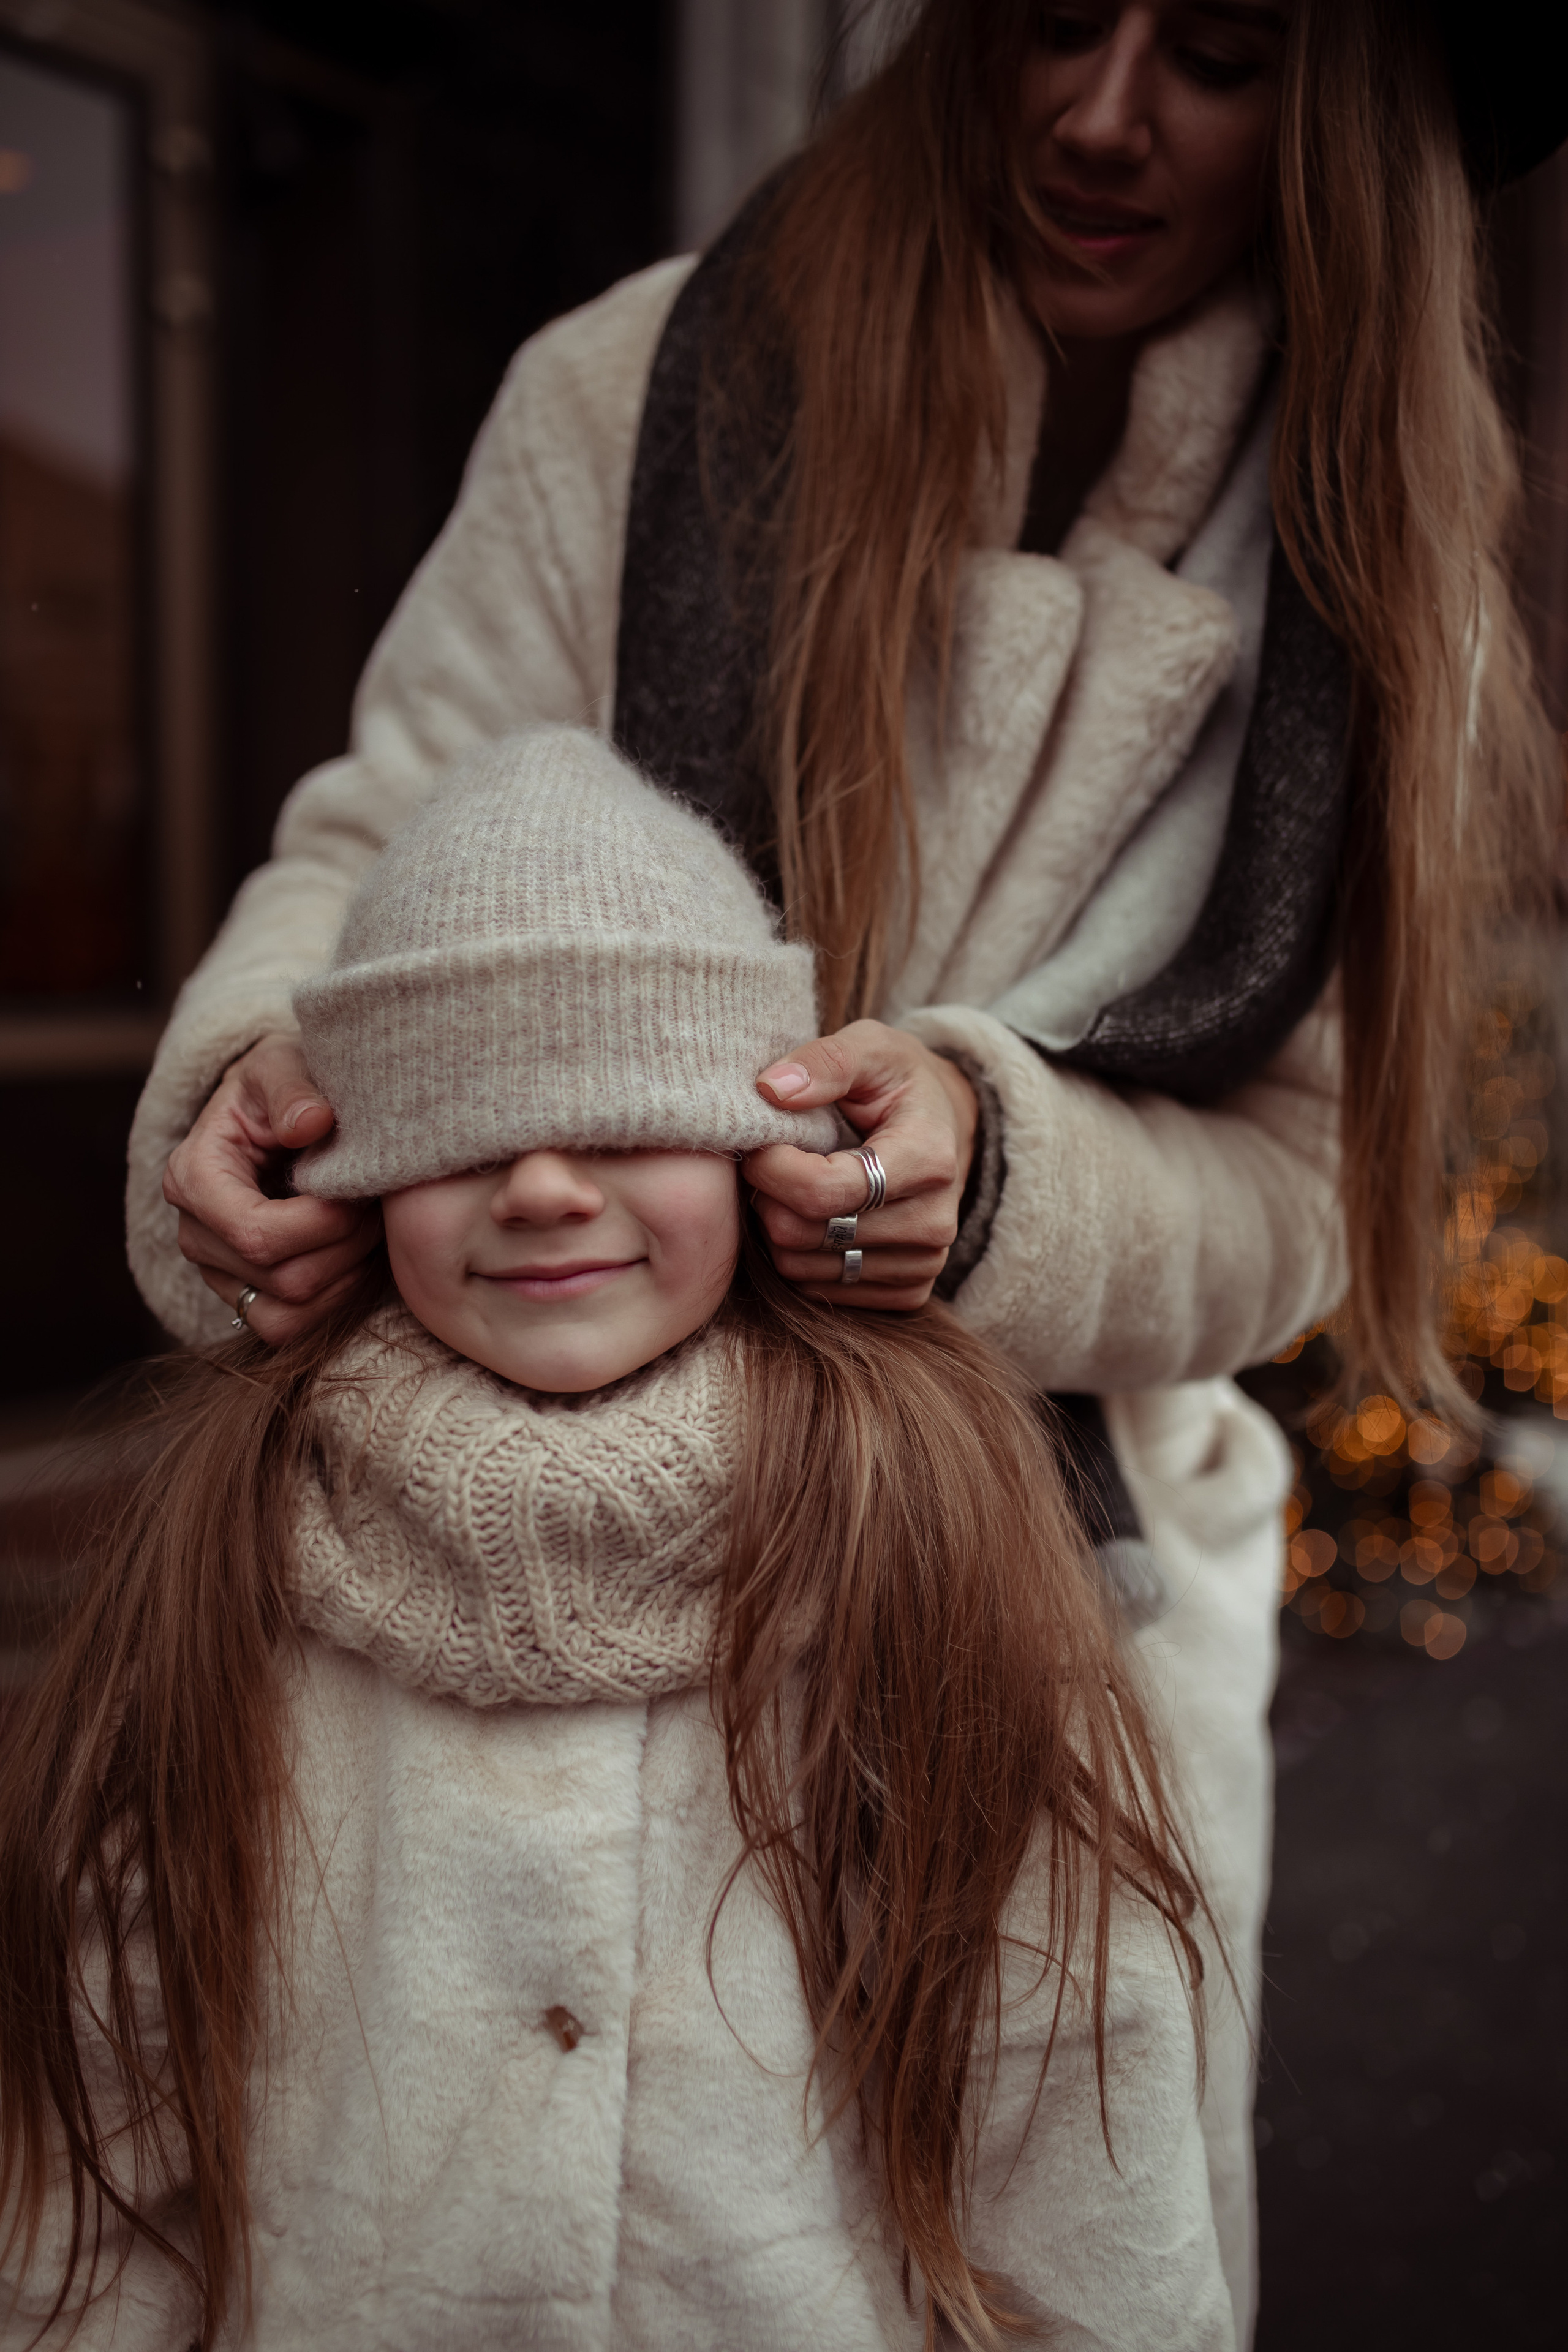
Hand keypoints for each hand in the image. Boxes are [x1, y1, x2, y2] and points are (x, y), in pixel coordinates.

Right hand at [162, 1032, 380, 1342]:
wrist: (276, 1112)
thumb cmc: (280, 1088)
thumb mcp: (282, 1064)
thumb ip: (293, 1089)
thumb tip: (311, 1123)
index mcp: (193, 1177)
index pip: (256, 1234)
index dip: (323, 1223)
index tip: (360, 1191)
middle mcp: (195, 1234)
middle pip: (283, 1278)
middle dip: (347, 1245)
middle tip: (375, 1203)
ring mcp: (217, 1274)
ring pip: (291, 1313)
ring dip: (347, 1275)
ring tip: (367, 1226)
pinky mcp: (244, 1297)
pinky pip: (292, 1327)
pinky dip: (336, 1299)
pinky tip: (356, 1255)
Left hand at [743, 1020, 978, 1310]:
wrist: (943, 1128)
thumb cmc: (897, 1084)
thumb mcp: (871, 1048)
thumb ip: (826, 1060)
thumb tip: (772, 1089)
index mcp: (929, 1159)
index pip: (823, 1191)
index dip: (771, 1168)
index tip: (757, 1142)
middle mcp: (934, 1223)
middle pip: (805, 1233)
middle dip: (767, 1194)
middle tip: (767, 1161)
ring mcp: (924, 1264)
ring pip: (801, 1267)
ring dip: (777, 1225)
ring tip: (790, 1185)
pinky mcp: (907, 1293)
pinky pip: (816, 1288)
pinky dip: (797, 1254)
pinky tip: (809, 1216)